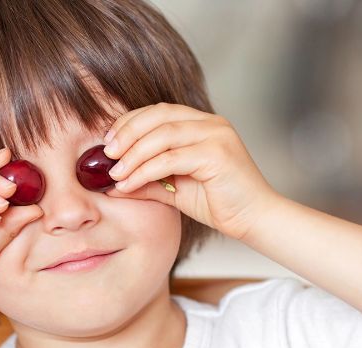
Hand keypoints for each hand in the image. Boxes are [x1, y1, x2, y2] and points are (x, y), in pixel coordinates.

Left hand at [102, 103, 281, 240]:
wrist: (255, 220)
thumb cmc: (221, 204)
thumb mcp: (175, 189)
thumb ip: (147, 180)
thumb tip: (111, 183)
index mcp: (203, 124)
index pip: (159, 112)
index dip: (129, 123)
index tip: (107, 142)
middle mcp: (210, 123)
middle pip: (158, 115)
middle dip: (127, 133)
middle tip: (106, 154)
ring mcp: (216, 135)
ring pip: (162, 135)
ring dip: (133, 154)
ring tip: (114, 173)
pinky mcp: (217, 154)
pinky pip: (171, 159)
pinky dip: (145, 171)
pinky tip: (129, 184)